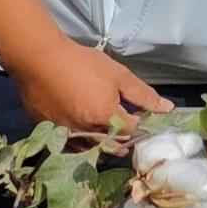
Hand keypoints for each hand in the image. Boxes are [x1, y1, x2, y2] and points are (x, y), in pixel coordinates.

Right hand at [6, 36, 175, 133]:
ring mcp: (65, 134)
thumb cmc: (82, 64)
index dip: (141, 126)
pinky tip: (86, 129)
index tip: (142, 116)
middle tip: (127, 125)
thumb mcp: (119, 75)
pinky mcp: (48, 132)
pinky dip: (82, 141)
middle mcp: (86, 132)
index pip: (132, 132)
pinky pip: (70, 144)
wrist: (39, 59)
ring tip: (108, 129)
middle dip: (124, 139)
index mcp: (106, 118)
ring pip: (90, 148)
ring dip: (103, 143)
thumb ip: (143, 95)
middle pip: (112, 145)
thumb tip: (167, 109)